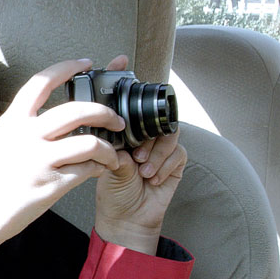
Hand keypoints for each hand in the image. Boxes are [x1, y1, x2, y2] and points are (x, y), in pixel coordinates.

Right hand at [0, 58, 124, 274]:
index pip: (43, 81)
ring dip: (110, 148)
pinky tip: (100, 170)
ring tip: (112, 153)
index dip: (68, 67)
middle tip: (115, 118)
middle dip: (105, 112)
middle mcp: (26, 136)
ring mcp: (39, 160)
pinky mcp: (51, 185)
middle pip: (77, 110)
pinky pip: (87, 171)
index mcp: (13, 120)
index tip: (86, 63)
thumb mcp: (2, 140)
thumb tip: (56, 116)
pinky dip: (100, 169)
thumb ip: (26, 125)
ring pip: (91, 143)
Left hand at [94, 55, 187, 254]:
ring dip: (154, 151)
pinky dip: (163, 164)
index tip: (119, 61)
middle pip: (152, 113)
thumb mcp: (102, 163)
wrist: (124, 218)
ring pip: (167, 134)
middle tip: (136, 140)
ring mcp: (160, 146)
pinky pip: (177, 152)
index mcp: (120, 129)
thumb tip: (108, 126)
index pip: (125, 99)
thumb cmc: (110, 190)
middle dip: (146, 123)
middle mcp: (141, 133)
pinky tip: (150, 176)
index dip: (124, 76)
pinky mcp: (176, 162)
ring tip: (140, 166)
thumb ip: (107, 143)